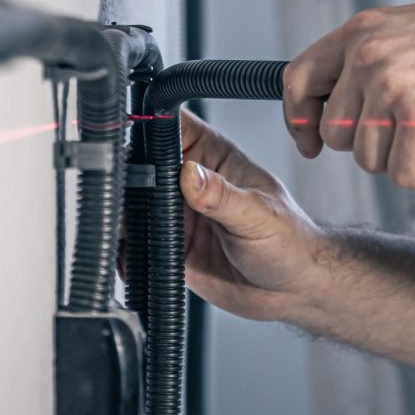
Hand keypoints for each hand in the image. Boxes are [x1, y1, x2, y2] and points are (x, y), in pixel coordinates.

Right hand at [122, 107, 328, 323]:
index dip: (152, 124)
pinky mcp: (174, 246)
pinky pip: (140, 243)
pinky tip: (128, 255)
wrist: (293, 290)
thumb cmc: (290, 241)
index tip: (132, 135)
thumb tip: (189, 175)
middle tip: (121, 193)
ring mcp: (182, 214)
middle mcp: (194, 182)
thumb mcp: (258, 215)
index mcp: (217, 158)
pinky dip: (127, 249)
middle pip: (146, 164)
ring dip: (123, 214)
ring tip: (122, 227)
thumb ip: (222, 196)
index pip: (177, 127)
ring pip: (137, 204)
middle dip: (128, 174)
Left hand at [283, 4, 414, 191]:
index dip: (299, 118)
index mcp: (362, 30)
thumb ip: (369, 53)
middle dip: (368, 145)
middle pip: (335, 132)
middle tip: (408, 135)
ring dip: (401, 160)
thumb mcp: (412, 30)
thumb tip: (329, 92)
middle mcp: (370, 55)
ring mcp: (393, 88)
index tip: (310, 143)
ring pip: (367, 159)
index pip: (298, 78)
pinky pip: (403, 177)